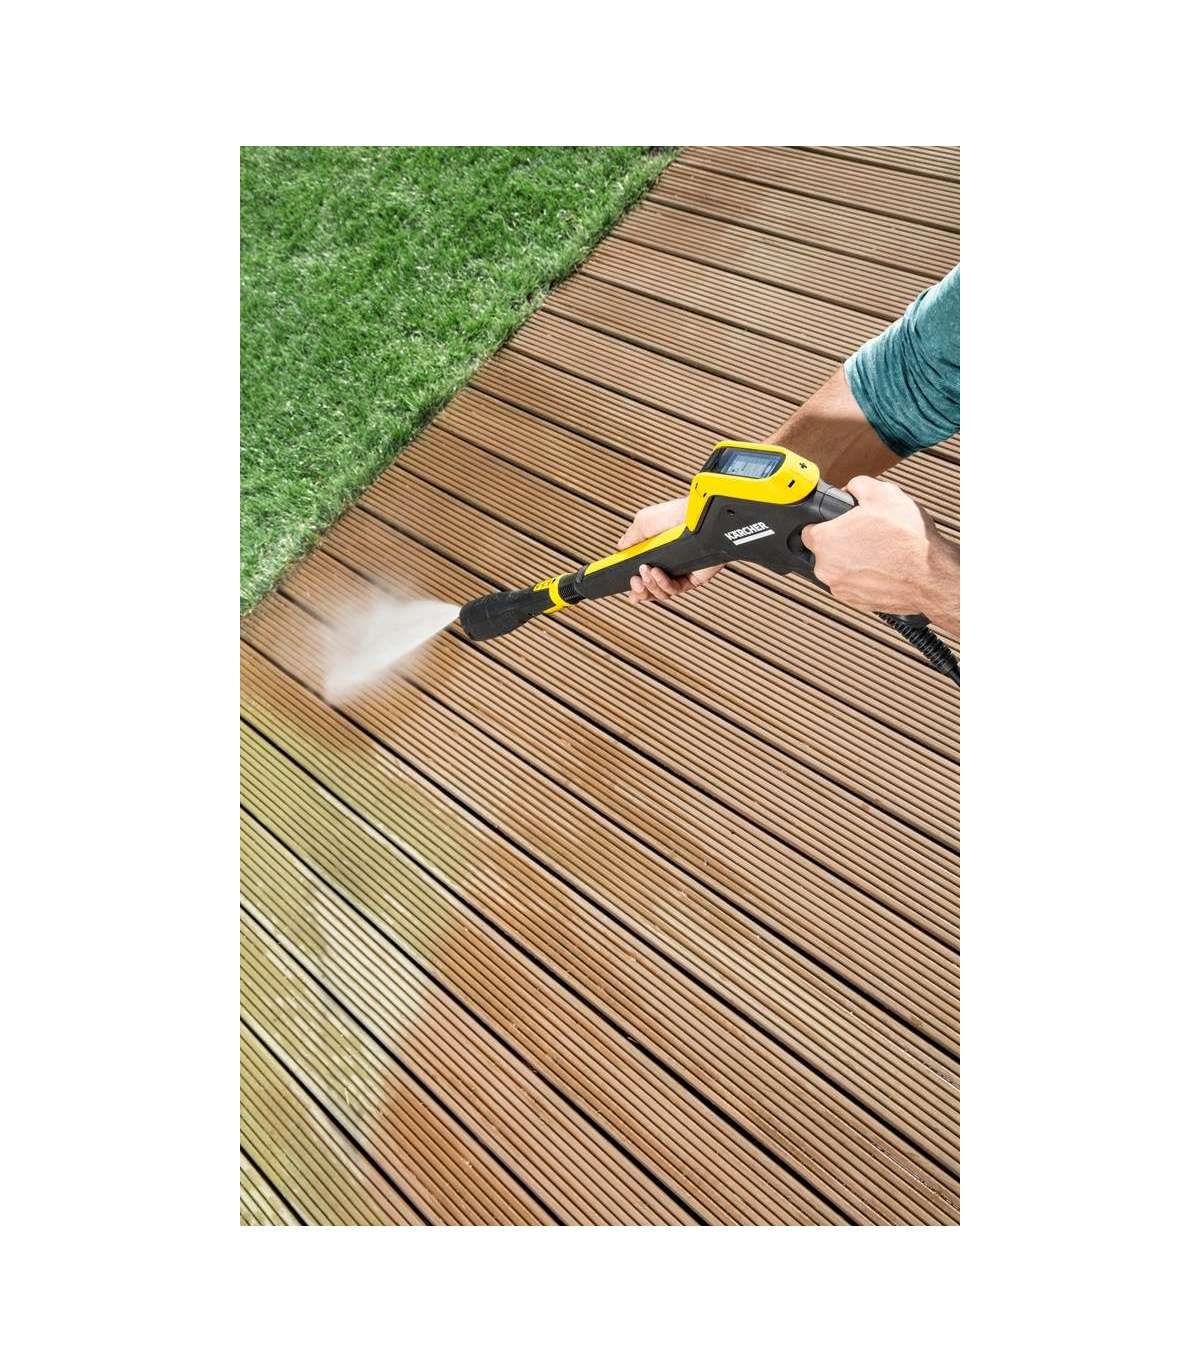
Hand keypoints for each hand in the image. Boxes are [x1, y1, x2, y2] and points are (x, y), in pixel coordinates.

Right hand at [618, 497, 724, 603]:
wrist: (697, 517)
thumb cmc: (676, 514)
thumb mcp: (644, 522)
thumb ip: (631, 538)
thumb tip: (621, 547)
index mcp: (657, 552)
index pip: (643, 574)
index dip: (635, 585)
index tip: (627, 587)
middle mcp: (670, 564)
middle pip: (651, 589)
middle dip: (639, 589)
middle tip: (634, 581)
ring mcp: (681, 572)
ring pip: (661, 593)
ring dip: (649, 585)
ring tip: (646, 572)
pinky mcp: (694, 578)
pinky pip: (675, 590)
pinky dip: (663, 583)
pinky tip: (657, 573)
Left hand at [801, 476, 959, 633]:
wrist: (932, 576)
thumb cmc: (908, 540)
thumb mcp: (883, 493)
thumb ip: (857, 485)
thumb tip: (850, 490)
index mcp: (824, 541)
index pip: (808, 529)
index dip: (827, 522)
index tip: (840, 521)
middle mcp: (826, 569)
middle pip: (825, 549)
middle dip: (842, 540)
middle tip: (867, 533)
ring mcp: (840, 589)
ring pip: (840, 568)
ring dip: (854, 559)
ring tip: (880, 550)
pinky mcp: (856, 602)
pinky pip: (854, 584)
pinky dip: (865, 576)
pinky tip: (884, 566)